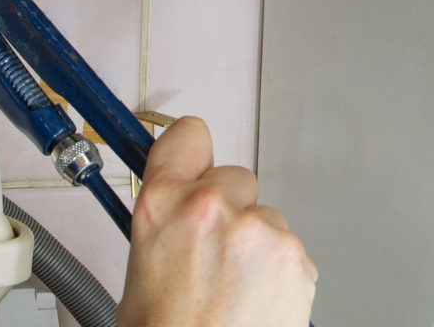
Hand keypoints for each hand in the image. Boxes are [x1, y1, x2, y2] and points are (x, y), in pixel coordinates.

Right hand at [116, 117, 316, 326]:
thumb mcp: (139, 260)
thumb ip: (162, 217)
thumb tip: (173, 204)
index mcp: (161, 203)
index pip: (188, 135)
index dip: (193, 151)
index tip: (195, 159)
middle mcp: (210, 207)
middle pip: (234, 177)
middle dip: (228, 205)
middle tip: (211, 247)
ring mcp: (257, 230)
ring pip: (265, 215)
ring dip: (254, 242)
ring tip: (232, 285)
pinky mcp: (294, 257)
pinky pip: (289, 248)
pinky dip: (277, 270)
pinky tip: (253, 298)